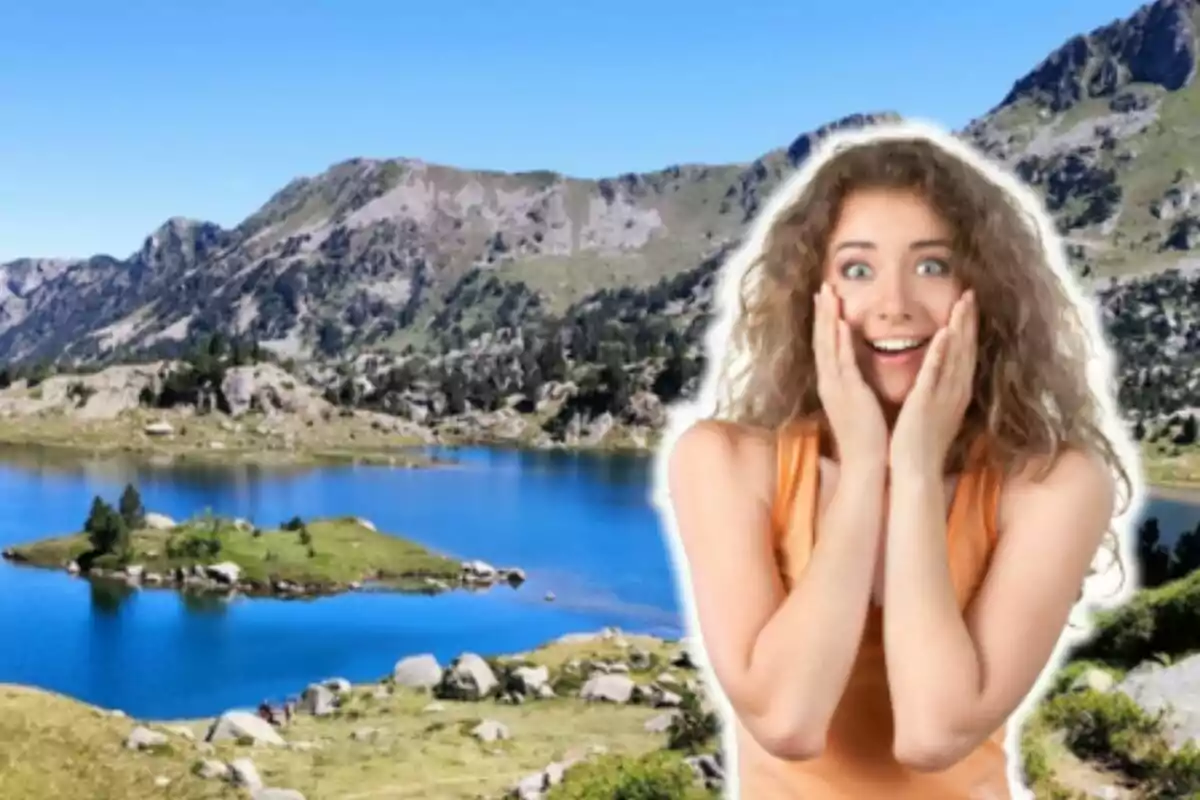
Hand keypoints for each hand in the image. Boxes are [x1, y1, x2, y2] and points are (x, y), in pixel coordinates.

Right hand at [813, 283, 887, 469]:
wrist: (865, 464)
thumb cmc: (865, 438)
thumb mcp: (856, 405)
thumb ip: (854, 386)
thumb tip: (856, 374)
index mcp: (832, 386)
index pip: (825, 348)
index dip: (823, 323)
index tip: (825, 300)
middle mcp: (830, 383)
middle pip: (821, 341)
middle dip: (822, 313)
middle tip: (823, 287)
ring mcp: (837, 387)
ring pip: (828, 346)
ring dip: (827, 319)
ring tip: (828, 294)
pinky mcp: (849, 393)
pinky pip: (843, 362)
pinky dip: (840, 341)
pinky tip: (840, 322)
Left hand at [889, 291, 977, 474]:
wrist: (915, 471)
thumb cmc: (921, 444)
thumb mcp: (934, 411)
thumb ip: (938, 392)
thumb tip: (938, 378)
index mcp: (955, 393)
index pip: (965, 355)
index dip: (969, 330)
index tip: (969, 306)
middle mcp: (955, 392)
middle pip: (966, 350)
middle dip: (969, 321)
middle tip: (970, 294)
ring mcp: (943, 396)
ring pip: (955, 356)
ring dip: (960, 328)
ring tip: (962, 303)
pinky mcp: (926, 402)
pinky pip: (935, 374)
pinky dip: (940, 353)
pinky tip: (944, 333)